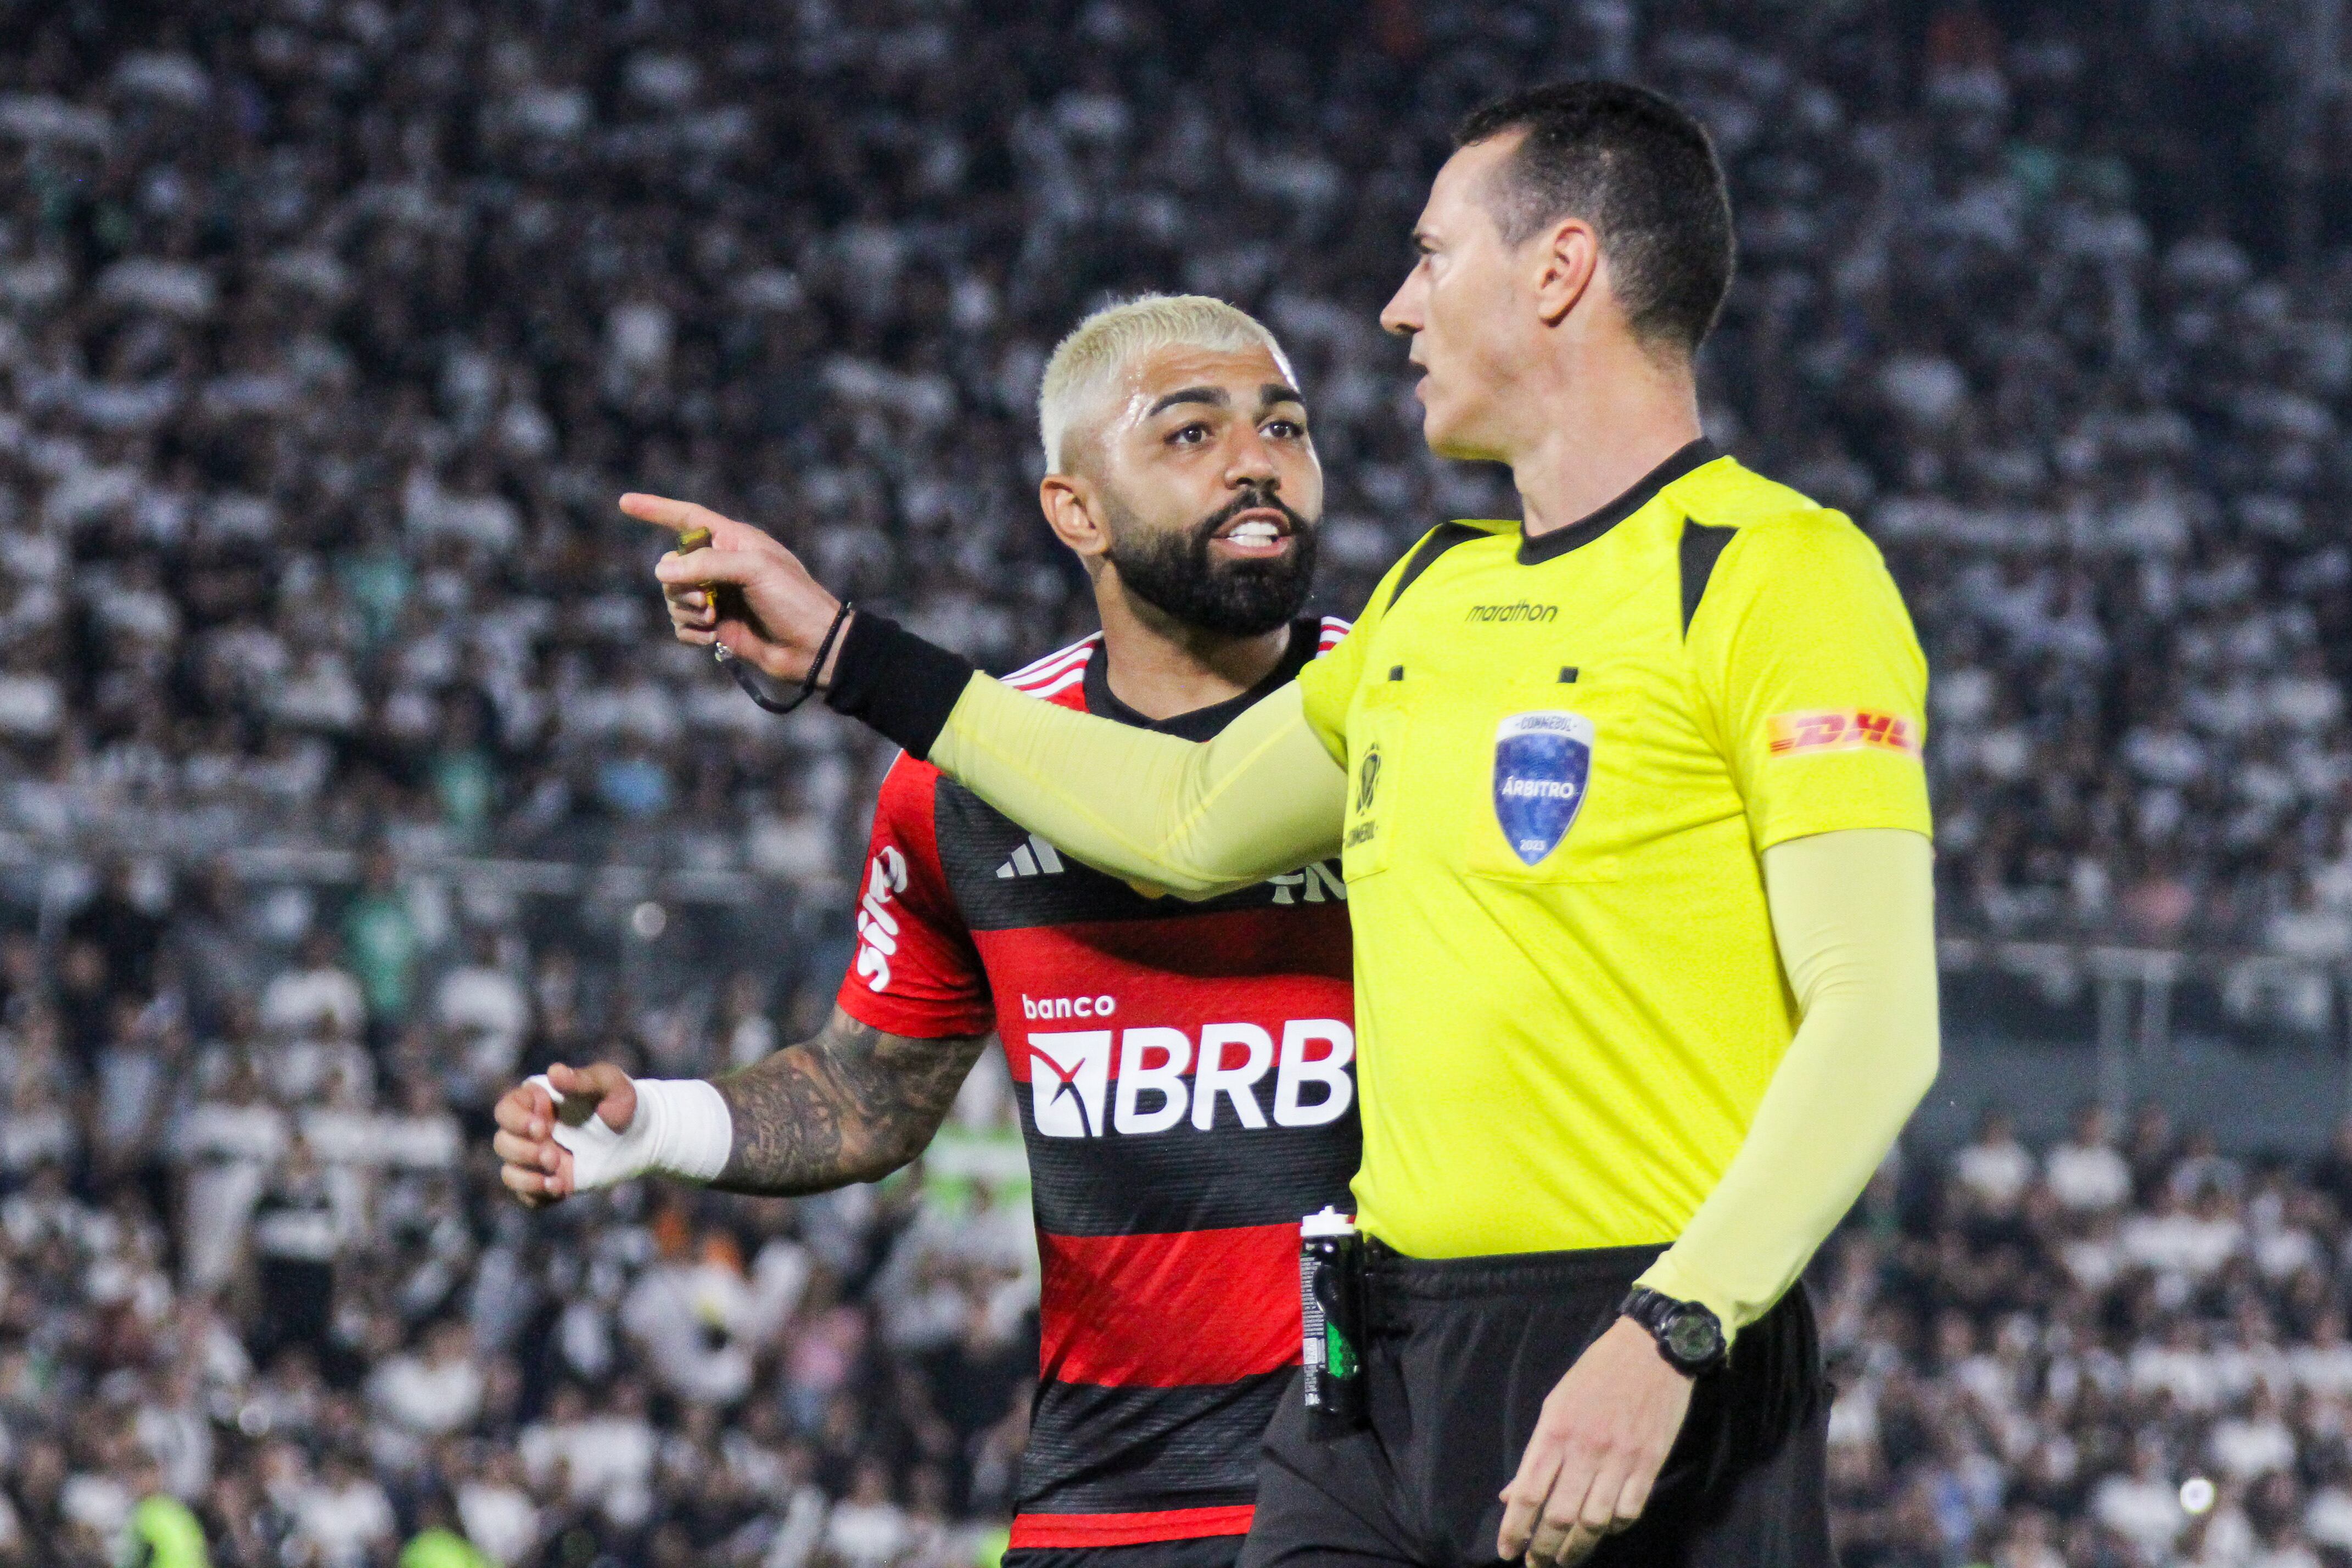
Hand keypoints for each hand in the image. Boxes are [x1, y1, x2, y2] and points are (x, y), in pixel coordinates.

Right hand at [492, 1062, 637, 1205]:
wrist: (644, 1134)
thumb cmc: (623, 1101)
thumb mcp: (609, 1084)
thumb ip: (582, 1080)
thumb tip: (554, 1071)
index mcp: (538, 1102)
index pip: (506, 1110)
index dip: (516, 1121)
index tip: (544, 1125)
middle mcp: (533, 1130)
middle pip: (503, 1143)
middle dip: (524, 1152)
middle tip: (554, 1156)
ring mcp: (540, 1157)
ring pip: (509, 1172)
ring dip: (526, 1178)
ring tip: (557, 1178)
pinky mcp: (550, 1180)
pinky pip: (526, 1195)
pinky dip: (536, 1195)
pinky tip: (561, 1190)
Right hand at [622, 493, 846, 682]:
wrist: (813, 647)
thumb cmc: (793, 600)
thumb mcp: (754, 570)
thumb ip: (707, 564)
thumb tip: (662, 569)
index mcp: (734, 541)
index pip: (688, 518)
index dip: (657, 509)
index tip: (625, 502)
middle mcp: (722, 566)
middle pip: (672, 564)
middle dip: (681, 584)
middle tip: (709, 602)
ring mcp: (718, 598)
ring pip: (673, 597)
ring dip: (688, 610)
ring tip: (716, 620)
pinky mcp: (716, 628)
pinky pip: (681, 625)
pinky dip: (691, 632)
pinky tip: (713, 639)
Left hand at [1496, 1315, 1694, 1565]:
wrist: (1651, 1350)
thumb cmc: (1596, 1373)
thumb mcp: (1556, 1403)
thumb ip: (1536, 1452)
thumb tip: (1511, 1496)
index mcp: (1555, 1430)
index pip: (1528, 1493)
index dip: (1515, 1529)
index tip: (1506, 1552)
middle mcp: (1585, 1449)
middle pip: (1560, 1516)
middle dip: (1543, 1549)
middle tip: (1535, 1566)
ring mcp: (1620, 1459)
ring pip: (1594, 1522)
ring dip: (1576, 1549)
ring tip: (1564, 1560)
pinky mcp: (1650, 1464)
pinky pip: (1628, 1511)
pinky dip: (1613, 1528)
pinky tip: (1601, 1532)